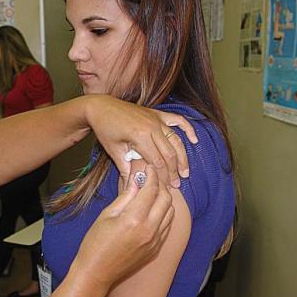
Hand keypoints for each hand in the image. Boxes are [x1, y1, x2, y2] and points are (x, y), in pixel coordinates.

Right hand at [69, 167, 173, 292]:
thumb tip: (136, 181)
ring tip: (152, 193)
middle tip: (151, 179)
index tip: (148, 168)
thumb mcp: (106, 215)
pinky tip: (152, 210)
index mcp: (134, 219)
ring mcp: (155, 241)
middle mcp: (149, 230)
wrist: (96, 273)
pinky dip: (164, 214)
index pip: (151, 190)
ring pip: (170, 212)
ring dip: (164, 199)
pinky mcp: (156, 249)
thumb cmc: (95, 244)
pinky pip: (167, 226)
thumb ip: (125, 197)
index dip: (151, 175)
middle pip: (166, 199)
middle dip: (160, 185)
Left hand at [83, 95, 197, 187]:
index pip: (158, 161)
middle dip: (174, 171)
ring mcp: (156, 118)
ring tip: (185, 172)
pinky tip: (195, 139)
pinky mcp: (157, 113)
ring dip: (183, 157)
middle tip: (177, 185)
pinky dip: (188, 128)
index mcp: (140, 136)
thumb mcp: (113, 150)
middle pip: (169, 153)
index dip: (163, 177)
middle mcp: (152, 126)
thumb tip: (132, 187)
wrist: (101, 107)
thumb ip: (125, 168)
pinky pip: (177, 120)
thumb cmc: (105, 129)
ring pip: (176, 140)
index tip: (166, 188)